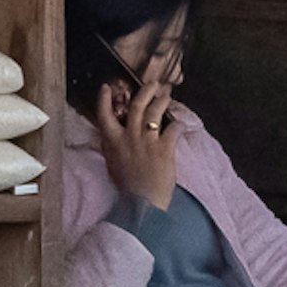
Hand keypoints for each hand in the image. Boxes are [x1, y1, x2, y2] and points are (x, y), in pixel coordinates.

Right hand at [94, 72, 180, 214]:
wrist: (141, 203)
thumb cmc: (126, 188)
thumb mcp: (113, 165)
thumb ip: (114, 148)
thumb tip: (114, 138)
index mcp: (113, 142)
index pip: (105, 115)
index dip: (104, 99)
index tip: (107, 87)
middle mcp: (129, 137)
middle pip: (137, 105)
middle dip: (145, 91)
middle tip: (153, 83)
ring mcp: (147, 141)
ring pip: (155, 112)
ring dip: (162, 100)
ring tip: (167, 94)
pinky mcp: (164, 148)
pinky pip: (173, 129)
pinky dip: (178, 124)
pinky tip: (181, 124)